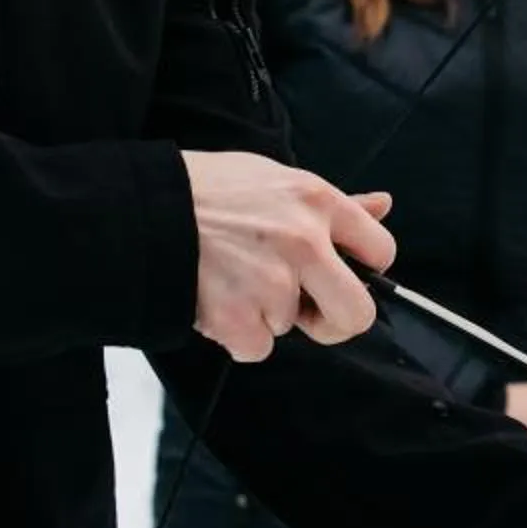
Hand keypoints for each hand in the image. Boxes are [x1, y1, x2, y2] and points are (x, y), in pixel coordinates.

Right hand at [184, 152, 395, 361]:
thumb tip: (383, 204)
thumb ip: (332, 203)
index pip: (381, 250)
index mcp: (317, 201)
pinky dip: (236, 335)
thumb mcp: (274, 179)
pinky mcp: (239, 317)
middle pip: (356, 313)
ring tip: (230, 278)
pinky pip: (256, 348)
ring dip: (264, 314)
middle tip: (308, 311)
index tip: (346, 276)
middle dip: (335, 321)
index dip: (366, 271)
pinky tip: (215, 300)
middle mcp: (304, 242)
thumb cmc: (208, 191)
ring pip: (290, 327)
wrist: (143, 210)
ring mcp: (272, 282)